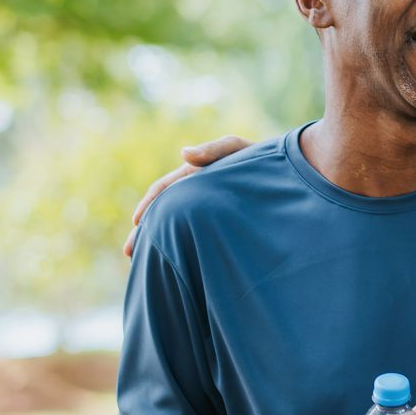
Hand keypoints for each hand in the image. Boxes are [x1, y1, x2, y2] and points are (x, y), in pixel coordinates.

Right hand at [123, 135, 253, 256]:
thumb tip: (183, 154)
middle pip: (163, 213)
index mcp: (193, 175)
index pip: (164, 190)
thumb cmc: (262, 158)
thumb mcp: (238, 150)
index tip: (136, 223)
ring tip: (146, 264)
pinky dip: (183, 247)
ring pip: (176, 227)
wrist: (286, 173)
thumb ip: (214, 150)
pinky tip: (178, 264)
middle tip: (129, 253)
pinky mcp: (220, 223)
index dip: (148, 205)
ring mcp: (205, 209)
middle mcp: (194, 193)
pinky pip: (195, 236)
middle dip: (145, 232)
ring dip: (160, 242)